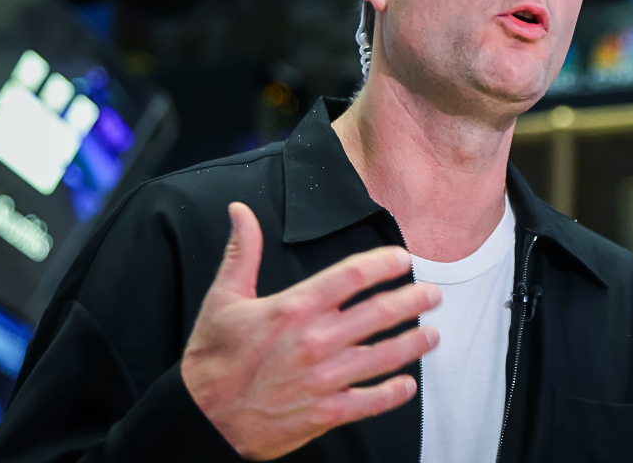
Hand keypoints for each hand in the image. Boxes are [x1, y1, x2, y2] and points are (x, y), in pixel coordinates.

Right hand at [182, 202, 440, 459]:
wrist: (200, 421)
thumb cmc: (212, 360)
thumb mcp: (223, 299)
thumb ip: (243, 252)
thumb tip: (241, 211)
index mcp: (294, 309)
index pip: (351, 275)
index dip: (383, 263)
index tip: (402, 259)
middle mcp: (315, 342)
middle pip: (379, 313)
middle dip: (413, 300)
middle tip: (432, 294)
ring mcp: (323, 379)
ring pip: (383, 356)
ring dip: (414, 344)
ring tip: (432, 334)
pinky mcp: (324, 412)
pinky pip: (369, 402)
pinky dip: (393, 394)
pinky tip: (408, 384)